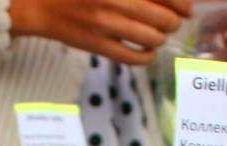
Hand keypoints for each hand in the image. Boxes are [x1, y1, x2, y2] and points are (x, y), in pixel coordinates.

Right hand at [10, 0, 193, 65]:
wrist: (41, 3)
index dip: (182, 4)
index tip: (185, 8)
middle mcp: (118, 0)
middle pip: (166, 19)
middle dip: (173, 22)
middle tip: (170, 22)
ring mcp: (107, 25)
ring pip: (153, 39)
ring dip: (160, 39)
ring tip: (156, 35)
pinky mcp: (98, 45)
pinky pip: (133, 57)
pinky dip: (146, 56)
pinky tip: (146, 51)